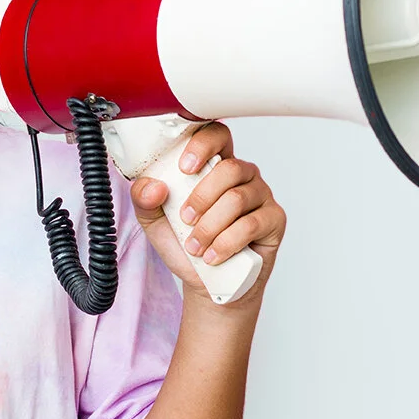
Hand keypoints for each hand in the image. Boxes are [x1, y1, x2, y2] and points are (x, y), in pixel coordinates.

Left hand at [129, 121, 284, 308]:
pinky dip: (226, 242)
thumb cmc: (185, 244)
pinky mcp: (274, 219)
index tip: (184, 168)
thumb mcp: (155, 221)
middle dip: (202, 197)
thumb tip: (152, 186)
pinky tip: (213, 255)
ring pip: (238, 198)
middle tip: (185, 220)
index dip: (203, 144)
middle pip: (230, 168)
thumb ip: (144, 199)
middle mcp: (242, 175)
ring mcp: (261, 195)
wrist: (207, 282)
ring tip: (195, 247)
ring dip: (210, 226)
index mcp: (214, 165)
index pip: (217, 135)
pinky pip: (251, 224)